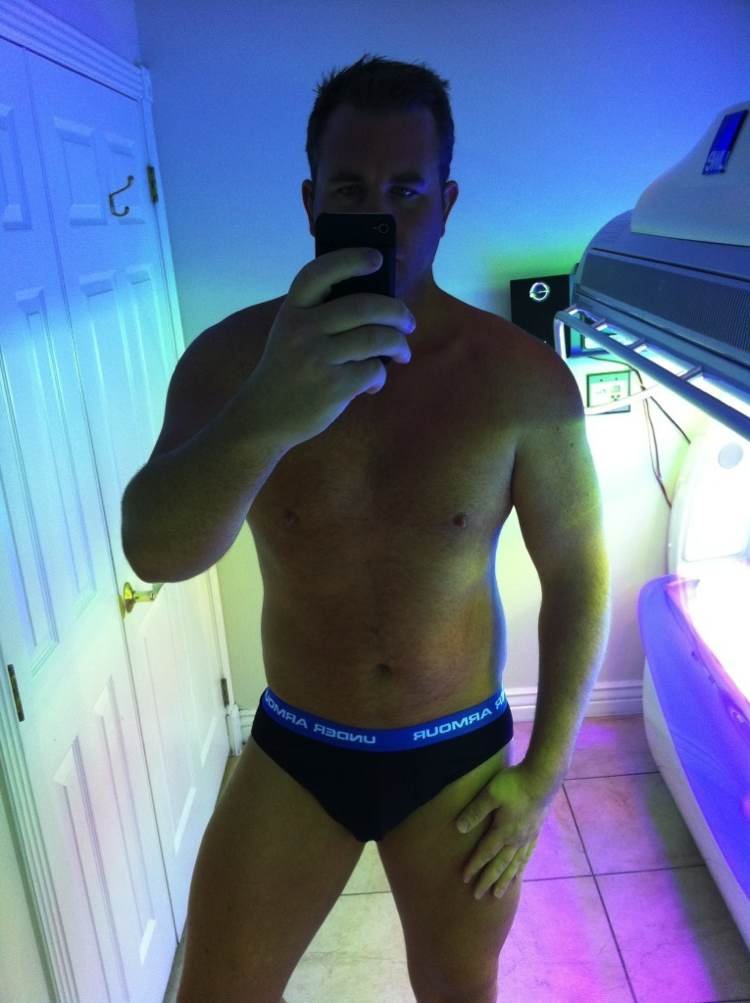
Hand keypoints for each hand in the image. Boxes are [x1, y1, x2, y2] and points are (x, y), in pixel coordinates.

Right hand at [243, 247, 415, 448]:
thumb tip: (379, 305)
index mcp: (292, 311)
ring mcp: (317, 358)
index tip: (378, 258)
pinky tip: (372, 384)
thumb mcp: (291, 336)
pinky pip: (374, 371)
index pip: (320, 272)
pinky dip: (380, 377)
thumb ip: (321, 317)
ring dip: (398, 345)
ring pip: (377, 338)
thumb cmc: (288, 372)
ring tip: (402, 353)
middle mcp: (302, 330)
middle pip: (364, 306)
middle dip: (397, 312)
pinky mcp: (332, 387)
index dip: (351, 259)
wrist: (262, 418)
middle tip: (409, 322)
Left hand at [455, 761, 556, 899]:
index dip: (474, 866)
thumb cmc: (514, 784)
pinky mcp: (536, 830)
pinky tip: (520, 870)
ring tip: (499, 893)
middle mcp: (516, 839)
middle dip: (488, 880)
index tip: (465, 880)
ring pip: (515, 864)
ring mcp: (528, 836)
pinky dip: (522, 865)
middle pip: (500, 865)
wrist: (543, 778)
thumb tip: (459, 828)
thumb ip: (475, 811)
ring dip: (505, 879)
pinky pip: (527, 854)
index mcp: (503, 832)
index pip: (485, 853)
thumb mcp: (490, 794)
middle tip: (478, 896)